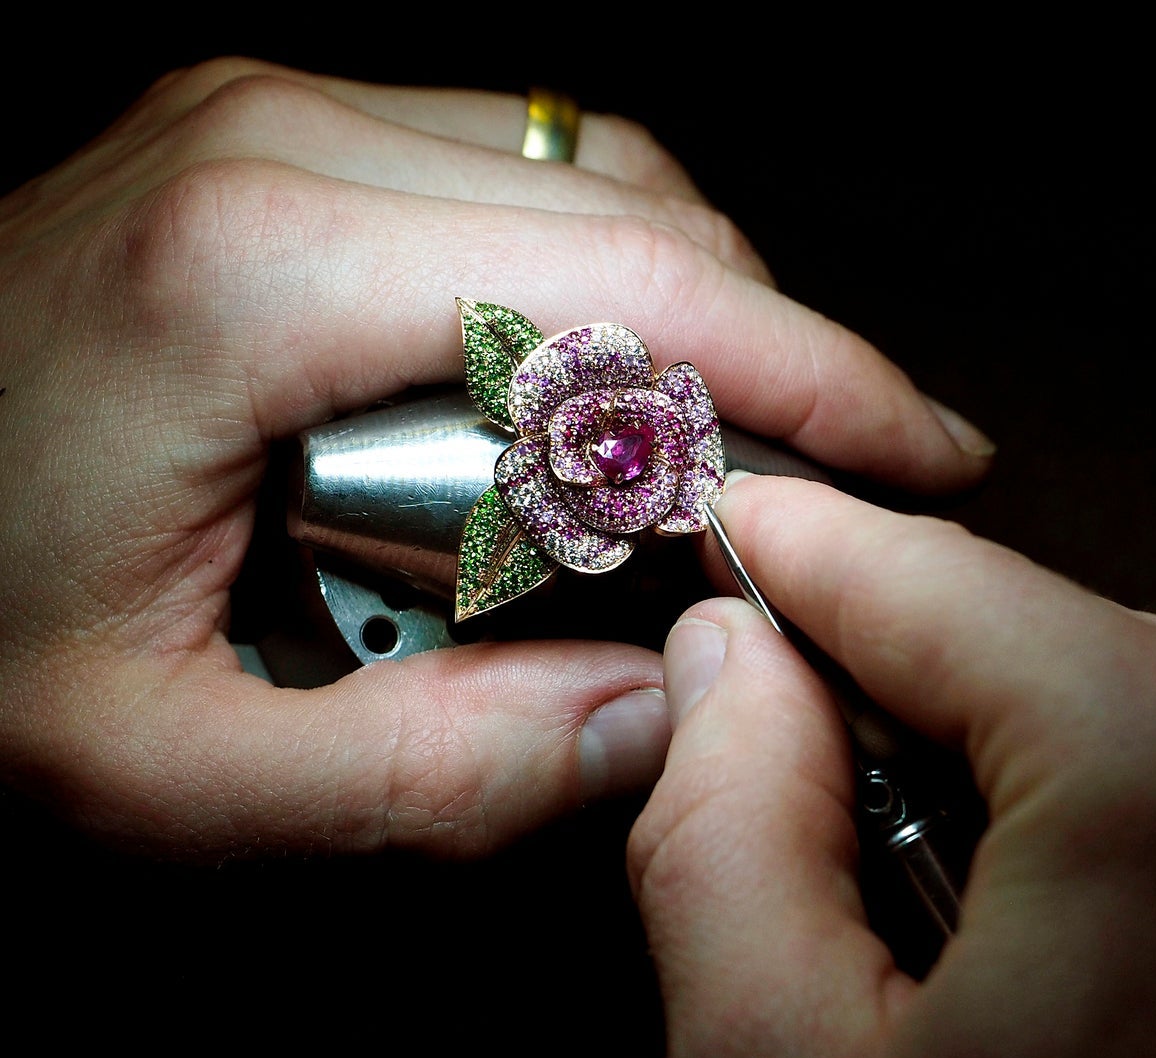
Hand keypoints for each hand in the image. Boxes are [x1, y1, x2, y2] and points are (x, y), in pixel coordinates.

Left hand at [0, 59, 991, 861]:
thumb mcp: (147, 773)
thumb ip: (424, 774)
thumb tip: (659, 719)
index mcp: (258, 268)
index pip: (641, 288)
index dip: (825, 379)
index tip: (934, 460)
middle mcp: (276, 135)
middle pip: (641, 211)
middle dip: (780, 355)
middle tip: (837, 498)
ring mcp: (260, 110)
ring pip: (588, 168)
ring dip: (692, 308)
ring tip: (731, 453)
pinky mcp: (254, 131)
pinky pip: (504, 165)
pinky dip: (598, 269)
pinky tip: (603, 381)